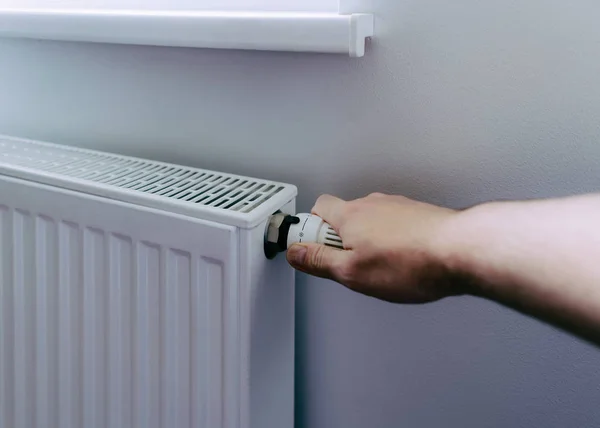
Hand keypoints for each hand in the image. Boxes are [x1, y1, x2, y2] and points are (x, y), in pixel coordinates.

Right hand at [286, 193, 464, 303]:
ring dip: (368, 240)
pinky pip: (394, 225)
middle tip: (349, 265)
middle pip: (344, 215)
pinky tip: (402, 261)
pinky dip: (391, 240)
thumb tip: (295, 253)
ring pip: (371, 221)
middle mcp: (373, 204)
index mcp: (350, 215)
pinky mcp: (418, 214)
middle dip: (341, 239)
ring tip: (380, 267)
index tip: (312, 250)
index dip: (310, 229)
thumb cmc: (411, 261)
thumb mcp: (353, 272)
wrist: (462, 250)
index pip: (318, 208)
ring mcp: (398, 207)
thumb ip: (319, 261)